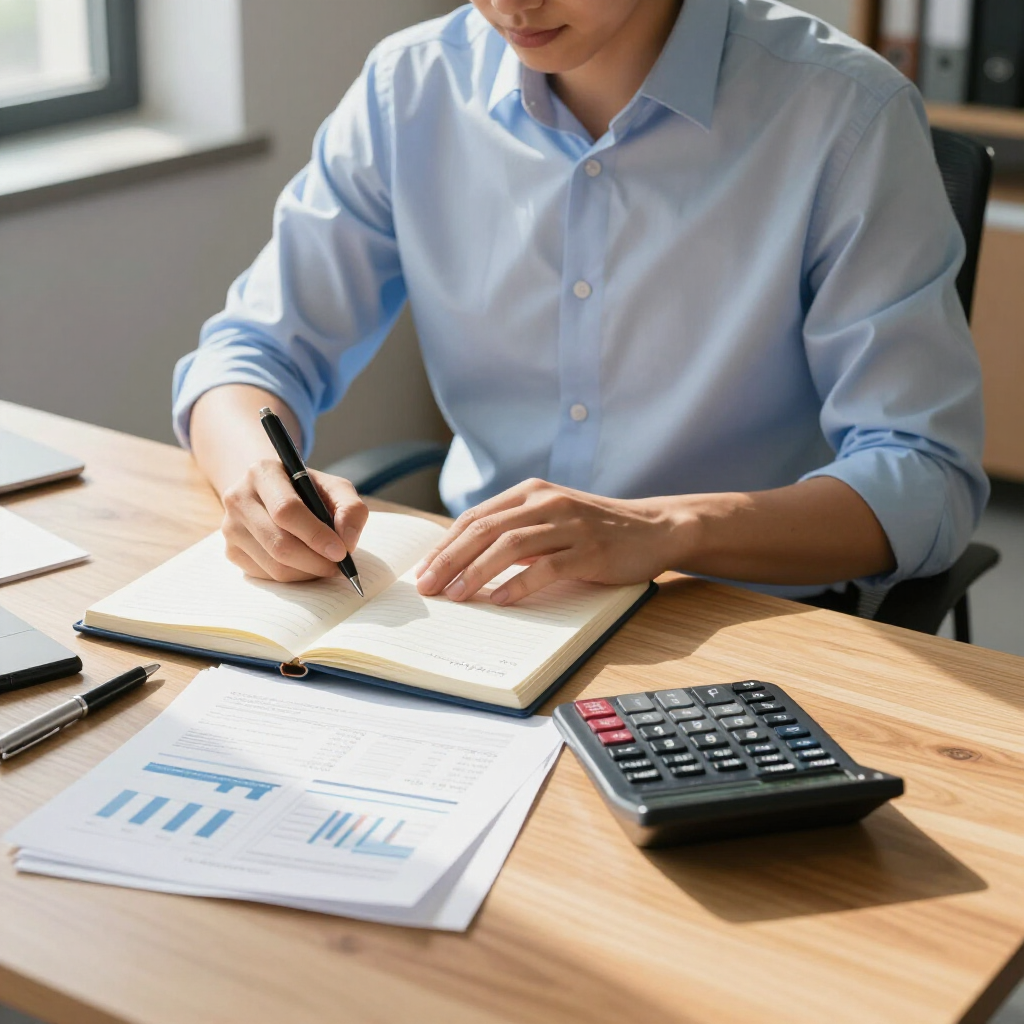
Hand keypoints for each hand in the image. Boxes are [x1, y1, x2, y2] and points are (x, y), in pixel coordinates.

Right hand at [221, 460, 367, 581]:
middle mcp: (238, 498)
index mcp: (263, 473)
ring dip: (307, 573)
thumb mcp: (334, 488)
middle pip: (279, 543)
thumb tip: (347, 542)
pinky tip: (305, 564)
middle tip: (339, 567)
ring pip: (273, 566)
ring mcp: (230, 527)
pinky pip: (266, 576)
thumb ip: (350, 509)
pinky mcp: (231, 551)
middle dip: (315, 561)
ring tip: (325, 564)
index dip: (316, 535)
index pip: (286, 510)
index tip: (341, 552)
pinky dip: (293, 577)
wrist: (270, 493)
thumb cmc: (307, 491)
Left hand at [415, 479, 673, 605]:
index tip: (423, 570)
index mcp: (531, 491)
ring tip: (456, 596)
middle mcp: (547, 502)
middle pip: (485, 529)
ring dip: (477, 572)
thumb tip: (465, 559)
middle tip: (428, 587)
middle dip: (450, 560)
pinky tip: (500, 601)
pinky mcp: (590, 549)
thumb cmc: (596, 529)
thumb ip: (515, 530)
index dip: (445, 544)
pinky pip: (547, 566)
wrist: (655, 528)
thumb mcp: (551, 519)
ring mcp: (569, 524)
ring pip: (510, 545)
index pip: (475, 517)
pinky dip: (519, 584)